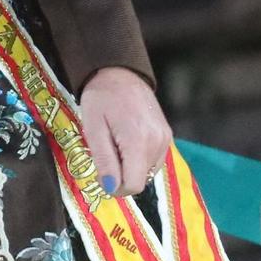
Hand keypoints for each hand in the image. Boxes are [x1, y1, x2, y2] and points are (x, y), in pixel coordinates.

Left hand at [78, 66, 171, 199]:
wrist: (119, 72)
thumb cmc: (100, 98)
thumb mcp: (93, 128)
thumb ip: (104, 160)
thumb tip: (111, 188)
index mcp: (138, 141)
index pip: (133, 185)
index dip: (115, 187)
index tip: (102, 174)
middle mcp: (157, 142)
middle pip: (141, 180)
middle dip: (121, 174)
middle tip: (107, 151)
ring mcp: (165, 139)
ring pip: (147, 172)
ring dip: (130, 166)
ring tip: (117, 143)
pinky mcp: (167, 135)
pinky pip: (153, 160)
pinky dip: (139, 158)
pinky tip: (127, 140)